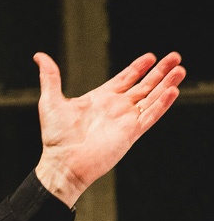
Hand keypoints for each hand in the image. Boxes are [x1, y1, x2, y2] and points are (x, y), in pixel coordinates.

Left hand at [33, 50, 185, 208]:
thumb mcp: (50, 101)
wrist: (62, 163)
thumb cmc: (55, 138)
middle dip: (160, 72)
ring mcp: (124, 121)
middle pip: (144, 86)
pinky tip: (173, 90)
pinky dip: (162, 104)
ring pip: (151, 98)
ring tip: (180, 69)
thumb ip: (50, 77)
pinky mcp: (131, 133)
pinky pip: (150, 115)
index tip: (151, 57)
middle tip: (175, 57)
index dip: (138, 68)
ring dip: (166, 84)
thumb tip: (39, 56)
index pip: (124, 79)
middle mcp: (115, 109)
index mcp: (100, 99)